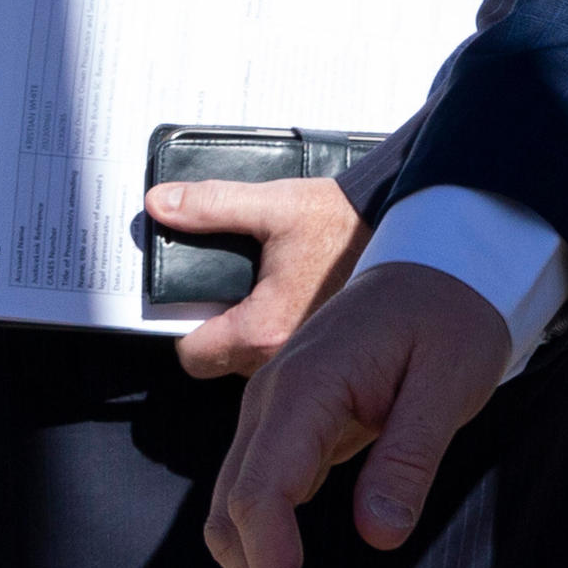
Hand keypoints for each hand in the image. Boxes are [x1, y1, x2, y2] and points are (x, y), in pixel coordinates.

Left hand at [143, 175, 377, 379]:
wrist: (405, 229)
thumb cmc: (346, 222)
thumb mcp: (276, 204)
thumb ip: (213, 204)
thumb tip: (162, 203)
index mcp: (264, 328)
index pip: (194, 355)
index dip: (185, 330)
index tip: (196, 304)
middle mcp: (287, 356)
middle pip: (224, 363)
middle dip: (223, 330)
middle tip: (239, 290)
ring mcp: (311, 360)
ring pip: (256, 364)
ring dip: (255, 335)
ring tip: (271, 293)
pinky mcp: (331, 356)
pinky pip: (288, 359)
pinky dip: (283, 337)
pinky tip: (295, 303)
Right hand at [204, 264, 513, 567]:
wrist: (443, 264)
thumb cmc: (451, 317)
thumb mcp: (450, 382)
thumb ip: (409, 457)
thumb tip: (378, 537)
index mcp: (305, 388)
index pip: (260, 501)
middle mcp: (270, 403)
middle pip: (231, 520)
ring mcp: (271, 415)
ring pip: (232, 516)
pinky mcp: (286, 429)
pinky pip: (256, 500)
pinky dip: (267, 554)